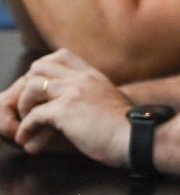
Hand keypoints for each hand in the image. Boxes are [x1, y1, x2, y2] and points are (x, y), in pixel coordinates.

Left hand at [11, 50, 131, 164]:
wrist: (138, 138)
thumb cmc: (128, 128)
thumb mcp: (111, 101)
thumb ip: (93, 95)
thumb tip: (80, 105)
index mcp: (94, 75)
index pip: (61, 55)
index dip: (45, 69)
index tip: (44, 89)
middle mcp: (83, 79)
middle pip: (39, 66)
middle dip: (29, 86)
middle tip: (32, 105)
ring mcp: (73, 92)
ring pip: (32, 86)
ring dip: (25, 105)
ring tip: (28, 121)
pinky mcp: (66, 111)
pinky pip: (33, 115)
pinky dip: (26, 128)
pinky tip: (28, 139)